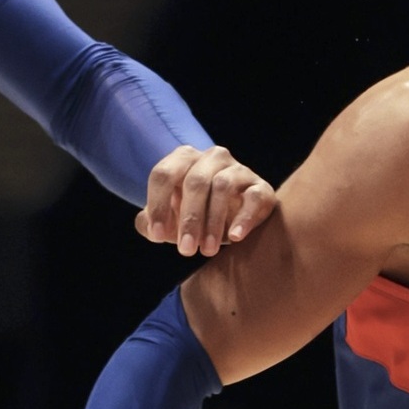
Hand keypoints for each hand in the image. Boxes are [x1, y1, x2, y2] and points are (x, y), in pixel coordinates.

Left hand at [135, 145, 275, 255]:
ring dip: (213, 222)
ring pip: (222, 186)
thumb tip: (147, 226)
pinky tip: (235, 237)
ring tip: (208, 250)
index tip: (158, 236)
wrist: (236, 219)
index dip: (159, 206)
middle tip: (186, 250)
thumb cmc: (196, 217)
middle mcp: (212, 157)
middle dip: (189, 219)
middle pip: (194, 182)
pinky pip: (254, 197)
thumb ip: (149, 222)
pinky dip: (245, 217)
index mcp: (184, 159)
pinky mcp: (261, 186)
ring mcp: (239, 169)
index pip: (164, 175)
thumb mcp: (170, 220)